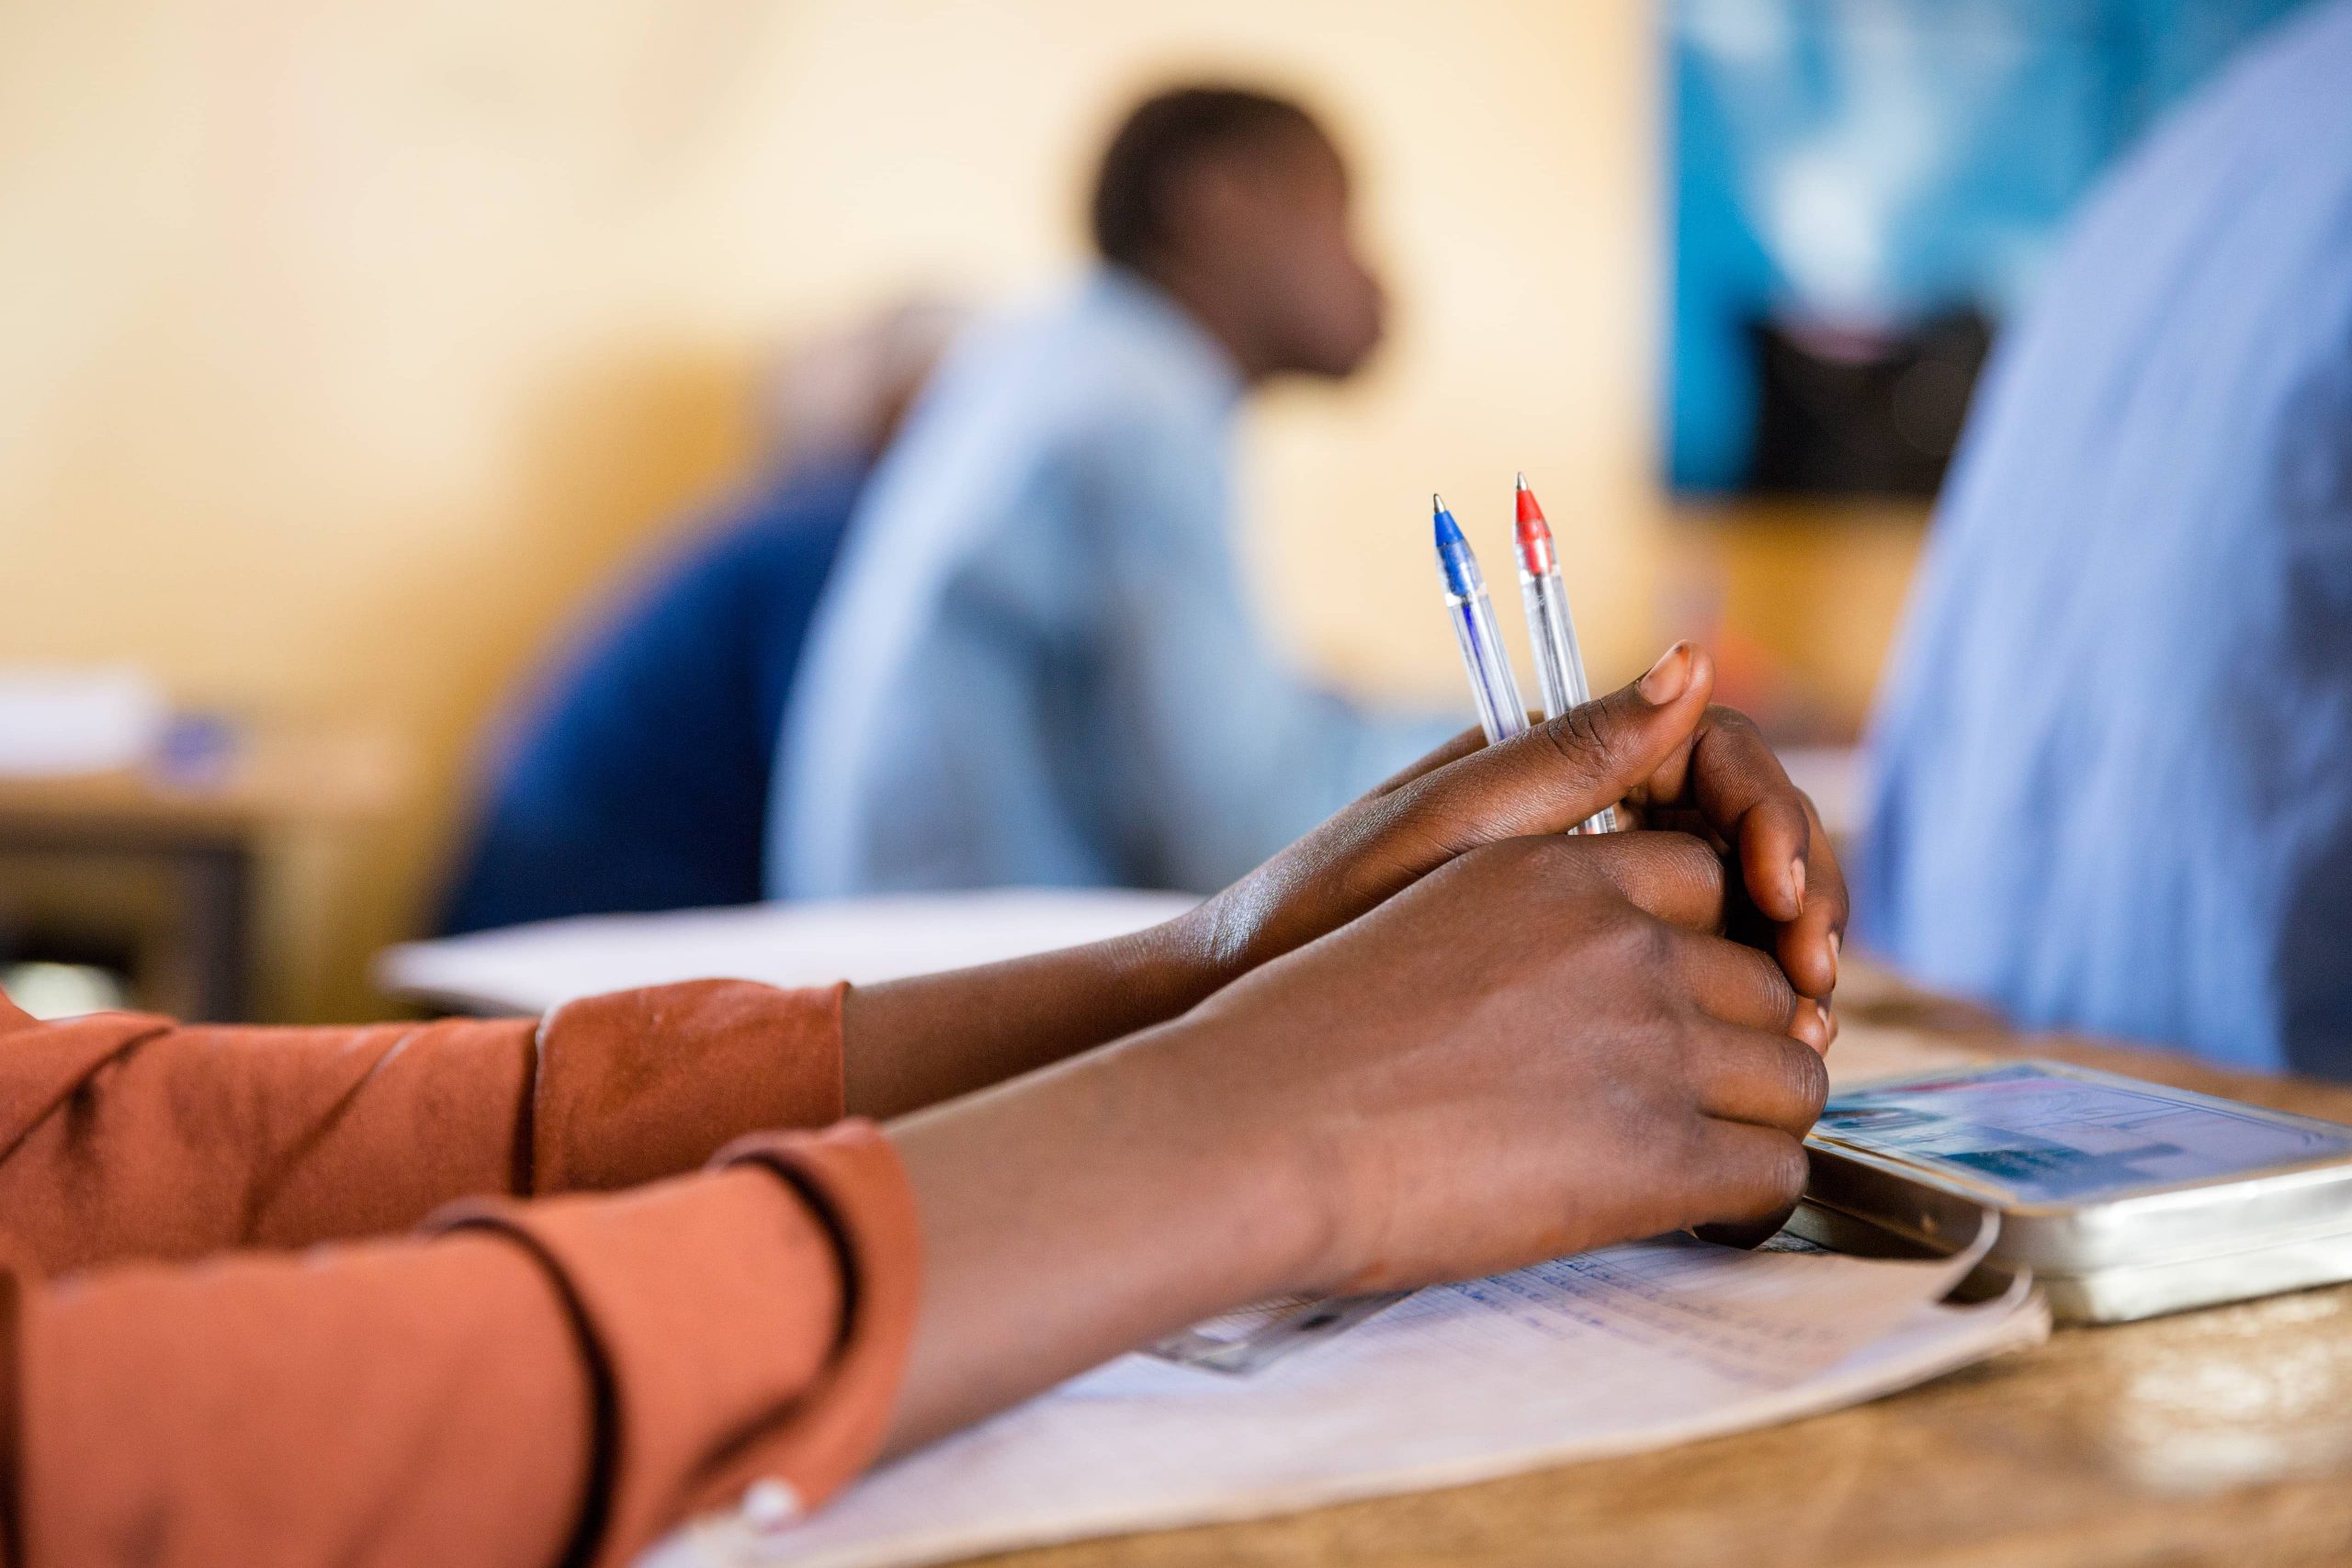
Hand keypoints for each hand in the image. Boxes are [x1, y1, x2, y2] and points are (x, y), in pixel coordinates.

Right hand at [884, 823, 1825, 1447]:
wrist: (1251, 1129)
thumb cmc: (1313, 1005)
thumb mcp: (1431, 858)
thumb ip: (1559, 785)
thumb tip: (1692, 666)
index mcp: (1570, 872)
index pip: (1714, 884)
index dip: (1703, 950)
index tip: (1674, 1000)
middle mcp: (1626, 943)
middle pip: (1765, 983)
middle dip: (1737, 1039)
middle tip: (1681, 1091)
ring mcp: (1651, 1047)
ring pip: (1793, 1078)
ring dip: (1755, 1116)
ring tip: (1692, 1152)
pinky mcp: (1655, 1159)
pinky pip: (1772, 1172)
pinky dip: (1747, 1196)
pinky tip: (1693, 1208)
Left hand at [1183, 641, 1846, 1032]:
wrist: (1248, 1009)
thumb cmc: (1324, 911)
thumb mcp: (1451, 832)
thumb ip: (1572, 755)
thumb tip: (1694, 657)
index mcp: (1564, 761)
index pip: (1720, 756)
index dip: (1773, 815)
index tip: (1779, 893)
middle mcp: (1595, 819)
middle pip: (1750, 832)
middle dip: (1803, 892)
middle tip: (1816, 976)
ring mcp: (1597, 897)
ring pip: (1739, 909)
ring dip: (1789, 955)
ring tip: (1805, 1027)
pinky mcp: (1589, 976)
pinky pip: (1696, 975)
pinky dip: (1741, 1007)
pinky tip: (1757, 1058)